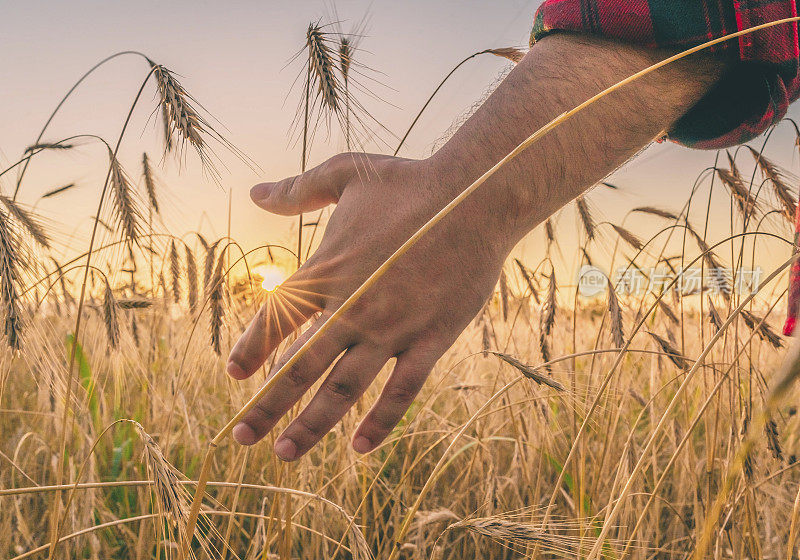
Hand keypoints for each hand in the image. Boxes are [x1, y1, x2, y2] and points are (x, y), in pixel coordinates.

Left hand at [227, 153, 514, 459]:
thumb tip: (256, 192)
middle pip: (299, 368)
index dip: (251, 350)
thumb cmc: (410, 182)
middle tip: (240, 438)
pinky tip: (360, 447)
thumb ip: (298, 189)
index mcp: (328, 270)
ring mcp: (392, 328)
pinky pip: (402, 390)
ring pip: (344, 389)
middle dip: (266, 407)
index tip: (233, 376)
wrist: (475, 195)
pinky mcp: (431, 339)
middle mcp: (352, 307)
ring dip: (312, 424)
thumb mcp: (346, 173)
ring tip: (285, 454)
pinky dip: (381, 420)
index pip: (276, 321)